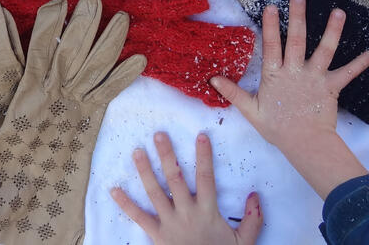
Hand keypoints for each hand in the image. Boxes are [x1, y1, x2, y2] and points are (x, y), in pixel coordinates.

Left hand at [110, 131, 262, 244]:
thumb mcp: (244, 242)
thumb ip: (252, 219)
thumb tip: (255, 195)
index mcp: (207, 212)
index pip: (206, 178)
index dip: (204, 156)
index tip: (200, 136)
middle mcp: (187, 213)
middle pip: (175, 179)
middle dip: (167, 155)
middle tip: (158, 134)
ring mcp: (170, 223)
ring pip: (155, 192)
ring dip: (145, 171)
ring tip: (137, 152)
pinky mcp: (156, 235)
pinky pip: (139, 217)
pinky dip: (125, 203)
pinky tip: (113, 189)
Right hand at [210, 0, 368, 197]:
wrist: (305, 144)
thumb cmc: (277, 127)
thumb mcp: (250, 110)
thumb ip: (233, 92)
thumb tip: (211, 78)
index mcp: (275, 75)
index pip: (271, 45)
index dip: (271, 26)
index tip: (271, 7)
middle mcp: (295, 72)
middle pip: (297, 40)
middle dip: (298, 18)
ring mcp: (315, 78)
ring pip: (324, 50)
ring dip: (332, 31)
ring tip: (339, 12)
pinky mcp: (331, 87)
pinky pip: (347, 73)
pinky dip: (360, 64)